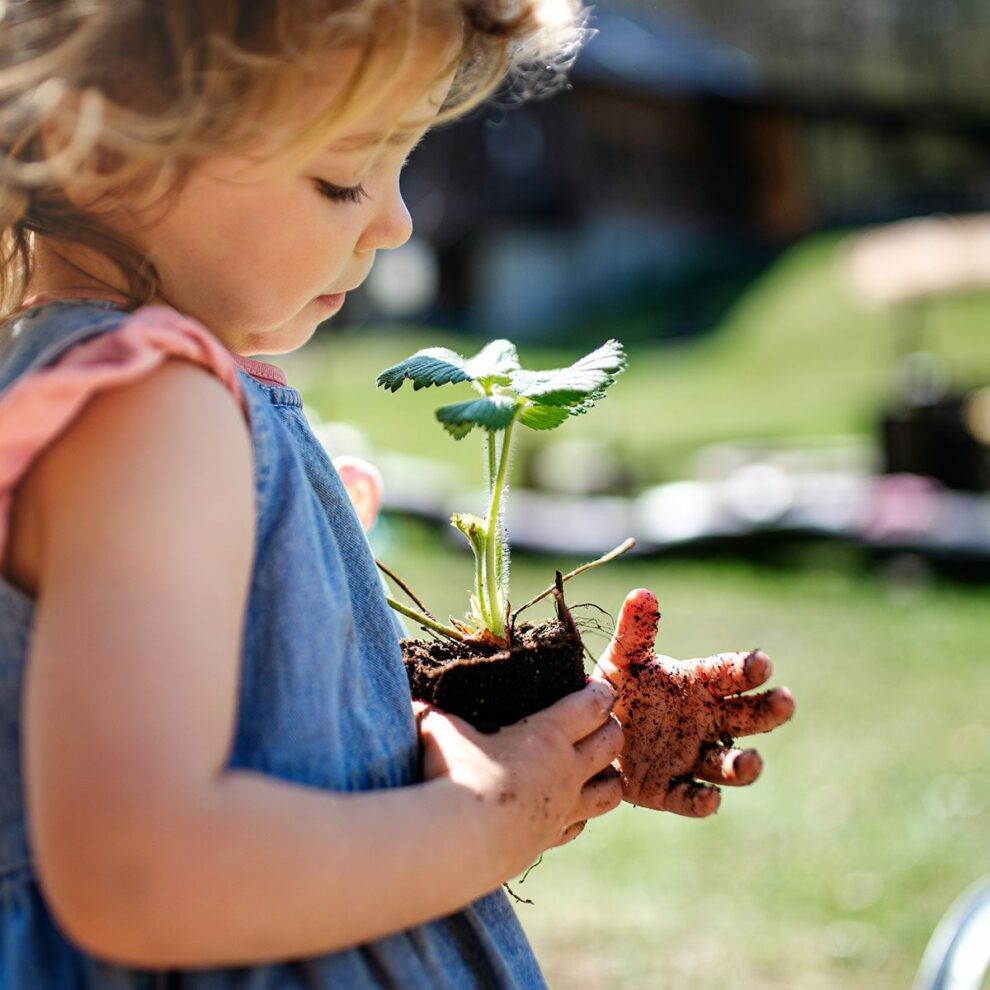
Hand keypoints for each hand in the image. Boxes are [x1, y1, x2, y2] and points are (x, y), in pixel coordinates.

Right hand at [413, 682, 623, 875]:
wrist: (456, 844)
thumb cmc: (452, 776)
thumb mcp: (440, 730)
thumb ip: (434, 714)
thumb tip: (414, 702)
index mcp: (547, 734)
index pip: (592, 705)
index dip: (600, 692)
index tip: (597, 687)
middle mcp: (566, 771)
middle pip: (612, 743)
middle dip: (611, 728)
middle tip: (598, 721)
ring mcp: (563, 810)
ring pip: (611, 791)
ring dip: (609, 775)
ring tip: (596, 767)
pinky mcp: (549, 841)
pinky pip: (580, 825)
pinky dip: (581, 814)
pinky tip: (566, 809)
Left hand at [593, 589, 793, 817]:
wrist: (586, 733)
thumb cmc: (616, 689)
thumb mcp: (621, 659)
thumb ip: (635, 632)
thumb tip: (643, 594)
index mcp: (696, 686)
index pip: (729, 674)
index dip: (746, 668)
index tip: (762, 663)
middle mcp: (703, 722)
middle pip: (746, 718)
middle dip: (768, 711)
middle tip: (785, 701)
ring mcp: (690, 757)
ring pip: (727, 764)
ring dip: (743, 765)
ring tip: (751, 761)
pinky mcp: (669, 790)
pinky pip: (690, 798)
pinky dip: (702, 801)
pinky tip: (710, 799)